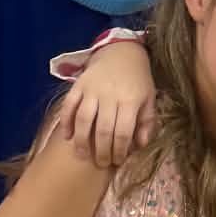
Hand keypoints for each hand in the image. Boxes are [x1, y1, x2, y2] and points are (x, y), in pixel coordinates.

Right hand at [58, 43, 156, 168]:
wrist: (122, 53)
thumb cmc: (138, 80)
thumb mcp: (149, 99)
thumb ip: (146, 122)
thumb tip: (140, 145)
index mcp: (131, 101)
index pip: (122, 132)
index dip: (119, 150)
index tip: (117, 161)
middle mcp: (110, 96)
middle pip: (102, 130)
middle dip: (101, 151)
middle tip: (100, 163)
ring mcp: (92, 90)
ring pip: (83, 119)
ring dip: (81, 141)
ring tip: (82, 155)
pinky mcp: (79, 84)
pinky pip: (69, 105)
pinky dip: (66, 122)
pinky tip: (66, 137)